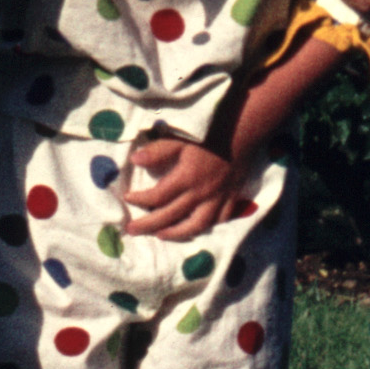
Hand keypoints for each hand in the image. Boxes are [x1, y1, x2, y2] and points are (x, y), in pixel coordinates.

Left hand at [120, 134, 242, 241]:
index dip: (140, 199)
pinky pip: (220, 219)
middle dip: (148, 224)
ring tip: (162, 235)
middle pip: (171, 216)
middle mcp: (200, 194)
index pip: (157, 196)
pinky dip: (208, 226)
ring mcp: (218, 199)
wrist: (242, 133)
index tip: (127, 198)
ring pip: (196, 225)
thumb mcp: (179, 139)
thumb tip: (134, 160)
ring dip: (177, 233)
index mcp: (186, 178)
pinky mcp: (232, 198)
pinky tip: (197, 227)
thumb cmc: (208, 135)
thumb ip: (157, 151)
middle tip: (132, 229)